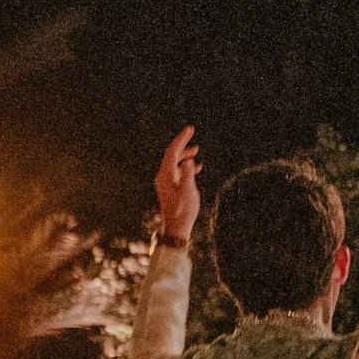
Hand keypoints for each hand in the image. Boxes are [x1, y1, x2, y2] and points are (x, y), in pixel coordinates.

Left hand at [154, 126, 201, 241]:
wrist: (176, 229)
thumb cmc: (183, 211)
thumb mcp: (188, 192)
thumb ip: (188, 175)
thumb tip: (188, 161)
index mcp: (165, 175)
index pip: (172, 151)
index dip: (181, 139)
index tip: (190, 129)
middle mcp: (162, 177)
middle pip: (171, 155)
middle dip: (182, 144)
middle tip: (191, 133)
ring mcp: (165, 183)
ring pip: (174, 163)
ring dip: (184, 155)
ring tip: (196, 150)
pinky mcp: (169, 189)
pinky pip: (176, 172)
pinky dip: (185, 167)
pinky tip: (196, 167)